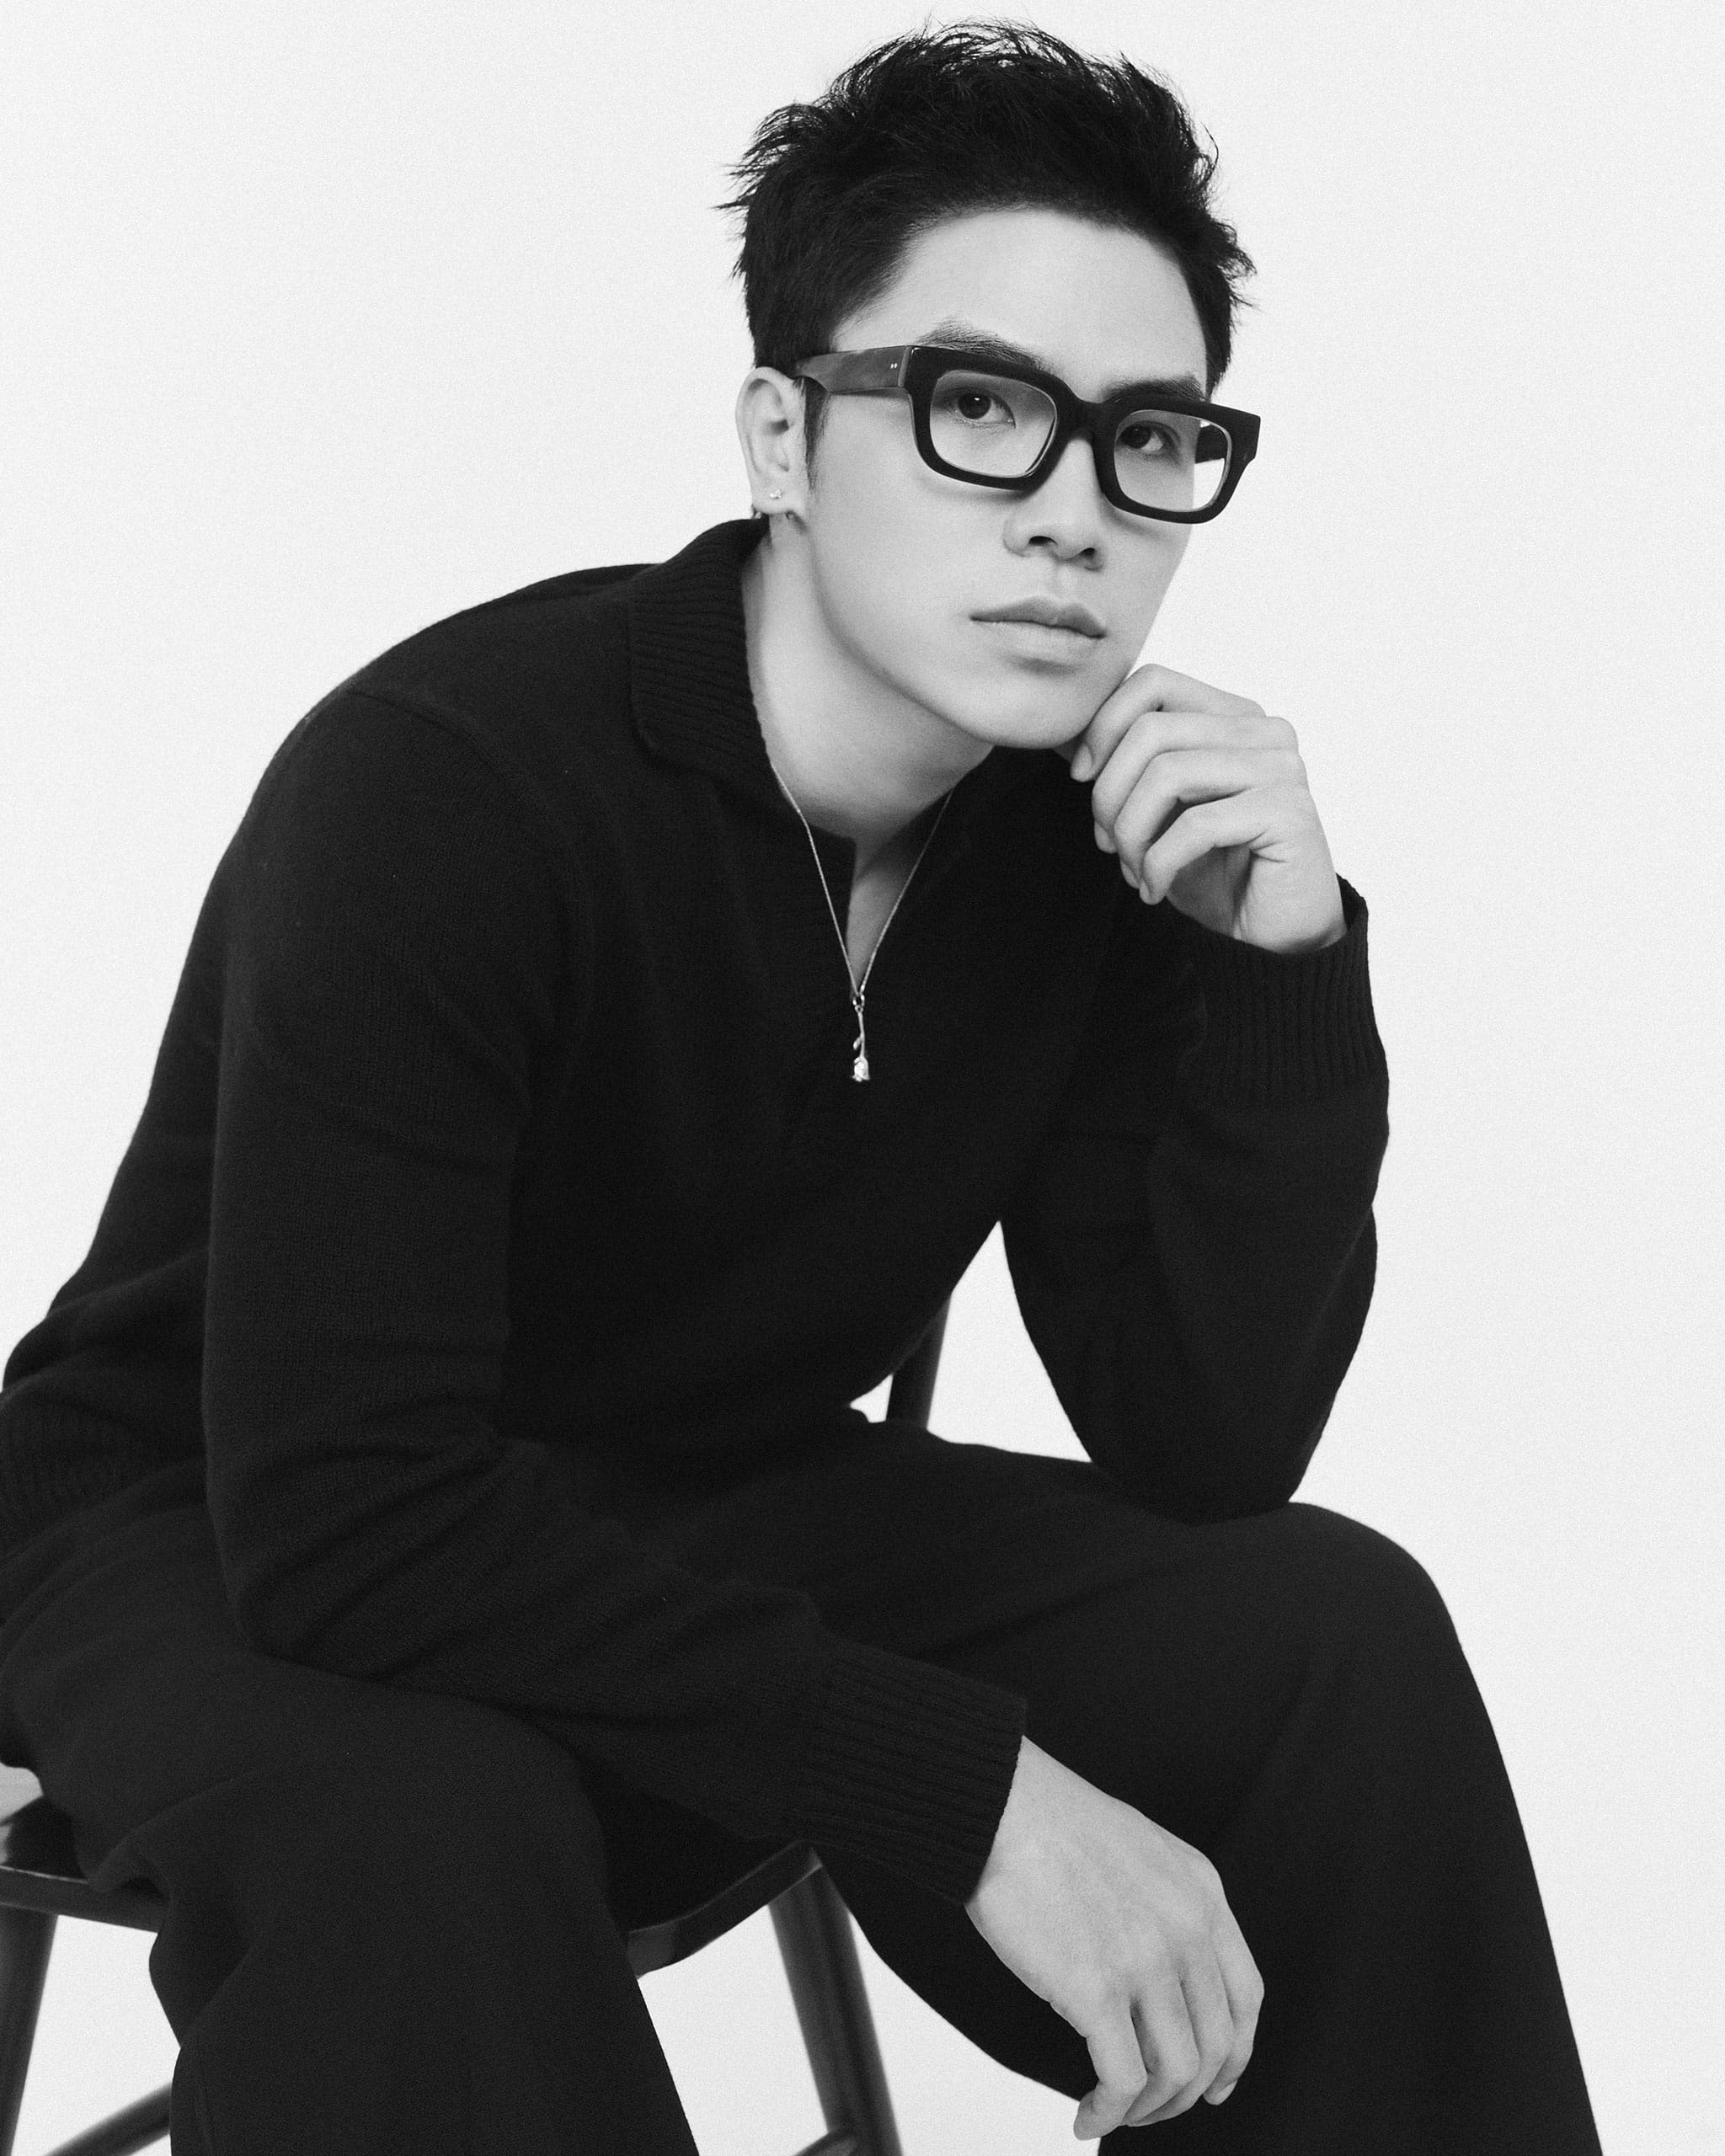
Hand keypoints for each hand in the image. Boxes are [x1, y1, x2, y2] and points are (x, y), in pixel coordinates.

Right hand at [966, 1736, 1261, 2137]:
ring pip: (1176, 2072)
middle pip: (1215, 2045)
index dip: (1235, 2053)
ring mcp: (1146, 1959)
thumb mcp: (1143, 1849)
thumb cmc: (1050, 1822)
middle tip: (1152, 2106)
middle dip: (1185, 2093)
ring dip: (1148, 2109)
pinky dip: (1110, 2113)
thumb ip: (1167, 1904)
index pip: (1245, 1996)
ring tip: (1113, 2112)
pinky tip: (1087, 2114)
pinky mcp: (1097, 1988)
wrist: (1000, 1804)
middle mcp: (1187, 1928)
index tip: (1216, 2081)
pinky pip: (1124, 2079)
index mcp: (1201, 1891)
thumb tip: (1162, 1973)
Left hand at [1067, 663, 1344, 954]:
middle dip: (1110, 793)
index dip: (1104, 726)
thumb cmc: (1217, 872)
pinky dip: (1159, 863)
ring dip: (1132, 832)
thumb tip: (1068, 738)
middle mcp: (1264, 731)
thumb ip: (1129, 768)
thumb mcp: (1160, 812)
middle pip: (1152, 730)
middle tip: (1107, 843)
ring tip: (1132, 870)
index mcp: (1234, 717)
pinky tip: (1154, 889)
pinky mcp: (1288, 811)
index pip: (1153, 682)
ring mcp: (1282, 768)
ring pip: (1167, 774)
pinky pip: (1195, 825)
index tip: (1081, 777)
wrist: (1275, 934)